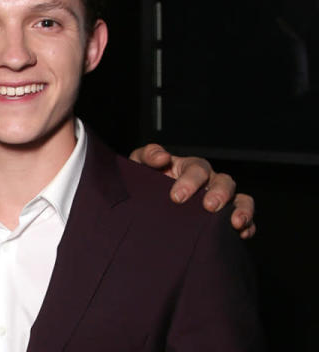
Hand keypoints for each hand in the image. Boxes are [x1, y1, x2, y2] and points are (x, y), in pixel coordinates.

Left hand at [129, 143, 255, 238]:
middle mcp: (209, 181)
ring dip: (241, 209)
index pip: (196, 168)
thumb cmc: (146, 182)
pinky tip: (243, 233)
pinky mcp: (226, 219)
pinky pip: (245, 219)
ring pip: (240, 199)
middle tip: (208, 206)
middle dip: (219, 193)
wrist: (146, 205)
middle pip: (223, 181)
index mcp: (189, 167)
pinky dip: (248, 225)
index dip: (190, 181)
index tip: (177, 197)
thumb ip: (148, 155)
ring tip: (236, 222)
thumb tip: (163, 157)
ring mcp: (221, 199)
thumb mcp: (140, 166)